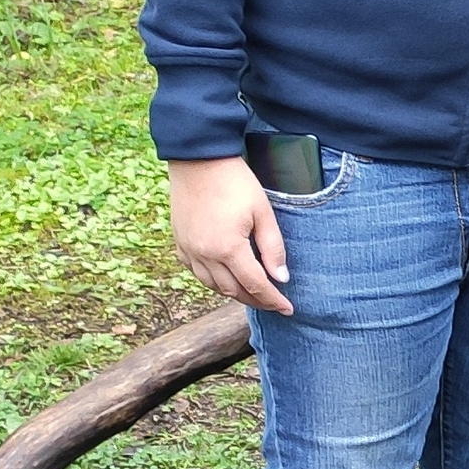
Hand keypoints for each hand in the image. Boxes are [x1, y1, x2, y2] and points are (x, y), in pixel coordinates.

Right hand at [167, 157, 293, 313]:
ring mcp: (189, 249)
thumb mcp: (263, 212)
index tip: (288, 309)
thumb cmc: (235, 182)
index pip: (256, 285)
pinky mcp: (180, 242)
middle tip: (274, 302)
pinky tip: (225, 278)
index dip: (274, 300)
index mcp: (228, 248)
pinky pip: (196, 272)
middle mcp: (205, 255)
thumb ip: (273, 248)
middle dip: (256, 300)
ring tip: (252, 293)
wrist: (198, 159)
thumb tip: (281, 278)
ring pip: (213, 286)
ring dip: (234, 293)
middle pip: (233, 291)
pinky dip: (213, 281)